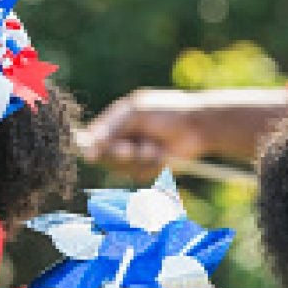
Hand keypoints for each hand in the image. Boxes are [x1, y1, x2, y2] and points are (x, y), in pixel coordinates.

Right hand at [79, 89, 210, 178]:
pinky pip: (140, 174)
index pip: (92, 139)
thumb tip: (88, 144)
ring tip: (155, 146)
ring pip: (122, 168)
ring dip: (139, 159)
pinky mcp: (148, 169)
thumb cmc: (167, 112)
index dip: (92, 148)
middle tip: (131, 149)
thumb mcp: (136, 112)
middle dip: (118, 155)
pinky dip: (151, 165)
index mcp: (114, 123)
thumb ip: (111, 127)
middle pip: (104, 158)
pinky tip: (163, 154)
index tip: (93, 154)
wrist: (198, 126)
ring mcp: (134, 156)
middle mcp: (121, 141)